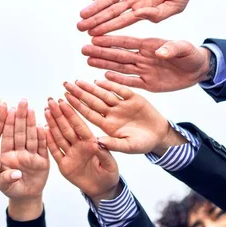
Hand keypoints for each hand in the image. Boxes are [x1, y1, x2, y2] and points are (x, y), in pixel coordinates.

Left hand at [0, 100, 48, 201]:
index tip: (7, 108)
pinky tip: (44, 125)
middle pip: (20, 132)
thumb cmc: (11, 188)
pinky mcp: (42, 160)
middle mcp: (18, 152)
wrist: (25, 197)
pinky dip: (44, 137)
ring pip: (31, 136)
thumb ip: (2, 176)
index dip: (7, 122)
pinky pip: (43, 147)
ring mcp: (30, 155)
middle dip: (20, 116)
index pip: (7, 136)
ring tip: (31, 108)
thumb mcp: (4, 185)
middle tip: (22, 101)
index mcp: (6, 155)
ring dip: (32, 122)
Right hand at [44, 99, 118, 198]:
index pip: (79, 126)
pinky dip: (49, 142)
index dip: (72, 114)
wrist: (102, 189)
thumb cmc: (109, 174)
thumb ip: (104, 154)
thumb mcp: (110, 165)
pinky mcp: (64, 165)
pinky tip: (43, 131)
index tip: (64, 102)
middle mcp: (79, 145)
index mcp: (90, 142)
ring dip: (52, 124)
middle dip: (59, 114)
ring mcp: (70, 154)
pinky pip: (55, 152)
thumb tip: (97, 143)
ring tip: (45, 110)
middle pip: (67, 128)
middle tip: (51, 101)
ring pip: (59, 136)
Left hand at [63, 80, 185, 155]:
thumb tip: (96, 142)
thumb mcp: (128, 146)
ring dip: (91, 87)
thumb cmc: (142, 144)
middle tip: (66, 84)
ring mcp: (122, 105)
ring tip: (79, 81)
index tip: (65, 99)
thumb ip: (113, 144)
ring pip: (104, 94)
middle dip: (79, 93)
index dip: (77, 106)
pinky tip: (100, 80)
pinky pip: (121, 90)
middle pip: (93, 101)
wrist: (160, 135)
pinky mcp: (134, 98)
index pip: (89, 114)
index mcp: (108, 125)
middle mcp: (112, 113)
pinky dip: (112, 84)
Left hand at [77, 0, 199, 35]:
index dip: (108, 29)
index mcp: (145, 10)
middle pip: (111, 12)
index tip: (94, 36)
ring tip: (82, 14)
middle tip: (80, 28)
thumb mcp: (175, 5)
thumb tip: (138, 17)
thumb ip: (157, 13)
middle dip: (96, 20)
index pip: (122, 22)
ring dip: (96, 6)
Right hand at [82, 36, 210, 92]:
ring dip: (104, 65)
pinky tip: (104, 77)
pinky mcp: (149, 84)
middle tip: (83, 49)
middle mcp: (143, 56)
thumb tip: (159, 51)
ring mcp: (144, 70)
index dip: (110, 40)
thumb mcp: (184, 48)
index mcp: (149, 45)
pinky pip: (131, 82)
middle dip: (100, 52)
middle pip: (118, 54)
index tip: (94, 37)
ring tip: (88, 61)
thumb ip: (171, 48)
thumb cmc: (191, 54)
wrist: (199, 69)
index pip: (126, 42)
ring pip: (120, 67)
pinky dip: (118, 80)